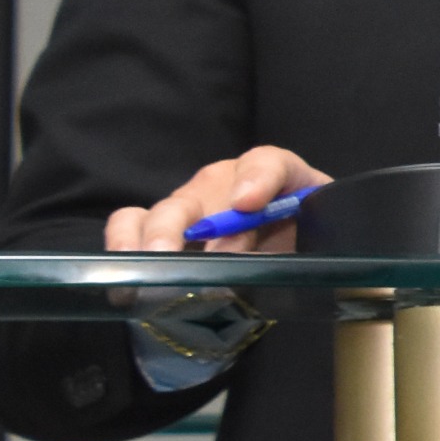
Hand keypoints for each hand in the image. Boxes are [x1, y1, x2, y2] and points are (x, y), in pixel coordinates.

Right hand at [109, 147, 333, 254]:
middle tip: (178, 254)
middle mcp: (229, 184)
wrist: (291, 252)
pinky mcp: (165, 227)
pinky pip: (133, 222)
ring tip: (148, 266)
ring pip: (167, 208)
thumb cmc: (304, 241)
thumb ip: (295, 247)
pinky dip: (125, 243)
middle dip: (195, 219)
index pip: (269, 164)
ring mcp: (195, 204)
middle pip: (207, 187)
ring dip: (154, 236)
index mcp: (277, 177)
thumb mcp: (314, 239)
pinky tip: (126, 276)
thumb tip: (247, 262)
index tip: (247, 204)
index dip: (257, 179)